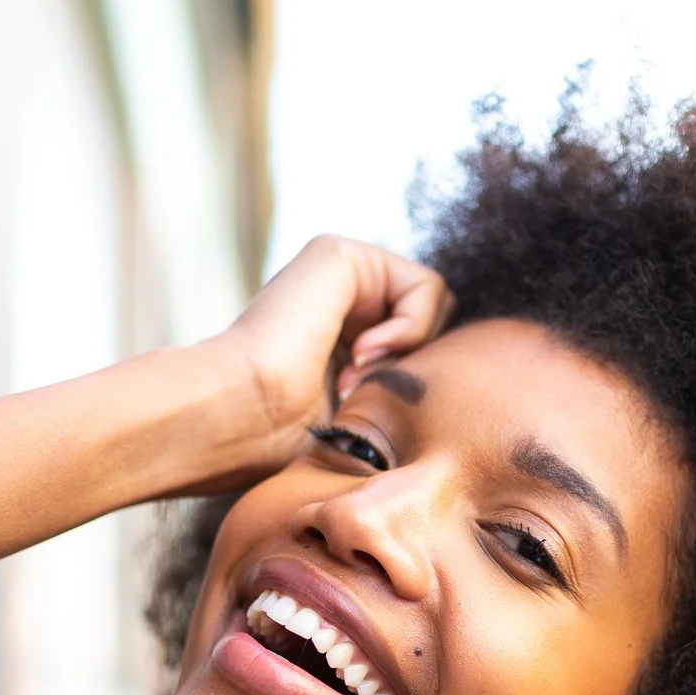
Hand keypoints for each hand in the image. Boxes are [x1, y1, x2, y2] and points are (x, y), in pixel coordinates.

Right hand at [211, 236, 452, 466]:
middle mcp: (336, 300)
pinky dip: (409, 331)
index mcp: (335, 336)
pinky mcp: (341, 253)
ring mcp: (338, 274)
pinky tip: (362, 353)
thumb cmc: (282, 441)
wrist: (241, 415)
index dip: (404, 389)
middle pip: (433, 323)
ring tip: (355, 375)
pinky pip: (426, 287)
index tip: (354, 410)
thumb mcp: (359, 423)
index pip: (414, 350)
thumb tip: (453, 407)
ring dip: (405, 353)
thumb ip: (395, 398)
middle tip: (354, 391)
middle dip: (408, 367)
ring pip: (435, 305)